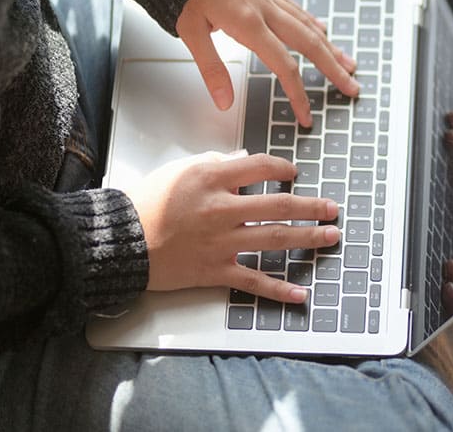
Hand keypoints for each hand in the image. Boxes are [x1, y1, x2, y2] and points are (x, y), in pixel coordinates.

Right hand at [126, 152, 340, 302]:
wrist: (120, 241)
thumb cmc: (146, 202)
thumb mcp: (179, 170)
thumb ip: (214, 163)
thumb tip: (242, 159)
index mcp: (211, 178)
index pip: (259, 167)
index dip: (282, 168)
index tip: (294, 173)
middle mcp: (221, 209)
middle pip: (278, 205)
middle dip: (310, 207)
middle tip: (332, 208)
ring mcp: (221, 242)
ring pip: (274, 238)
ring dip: (307, 238)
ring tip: (330, 237)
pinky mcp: (215, 270)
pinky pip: (253, 280)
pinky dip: (278, 289)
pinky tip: (301, 293)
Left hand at [176, 0, 358, 125]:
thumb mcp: (190, 32)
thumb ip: (211, 69)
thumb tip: (224, 102)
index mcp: (249, 24)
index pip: (284, 66)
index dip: (298, 95)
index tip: (306, 116)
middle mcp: (266, 11)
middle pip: (310, 45)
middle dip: (334, 69)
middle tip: (352, 88)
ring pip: (309, 26)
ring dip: (332, 47)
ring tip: (349, 64)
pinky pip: (298, 10)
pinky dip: (314, 23)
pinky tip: (324, 30)